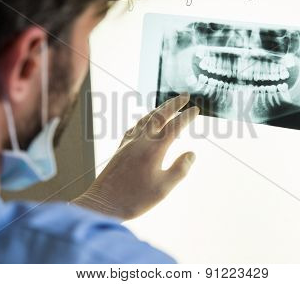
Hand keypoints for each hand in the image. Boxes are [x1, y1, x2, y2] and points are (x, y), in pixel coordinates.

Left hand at [73, 93, 199, 219]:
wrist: (103, 203)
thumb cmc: (135, 199)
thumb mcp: (164, 188)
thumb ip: (180, 169)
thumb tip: (191, 153)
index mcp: (154, 149)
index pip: (174, 127)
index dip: (187, 117)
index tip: (196, 110)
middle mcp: (141, 141)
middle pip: (159, 116)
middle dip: (173, 104)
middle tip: (185, 95)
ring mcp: (128, 143)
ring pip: (146, 119)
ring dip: (159, 110)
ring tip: (168, 106)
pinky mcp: (120, 148)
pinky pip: (135, 127)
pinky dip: (145, 120)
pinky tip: (145, 123)